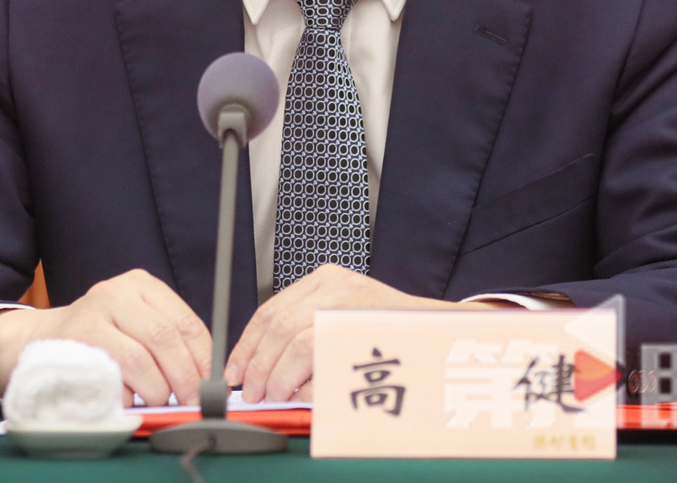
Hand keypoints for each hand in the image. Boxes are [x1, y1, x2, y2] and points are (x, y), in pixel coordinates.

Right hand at [0, 268, 210, 406]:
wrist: (41, 339)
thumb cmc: (100, 336)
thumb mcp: (135, 323)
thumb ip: (167, 341)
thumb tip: (207, 376)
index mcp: (142, 285)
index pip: (185, 321)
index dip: (203, 357)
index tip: (211, 384)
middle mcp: (118, 291)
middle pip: (165, 338)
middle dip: (184, 377)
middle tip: (191, 402)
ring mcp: (94, 313)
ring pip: (139, 359)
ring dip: (156, 390)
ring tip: (158, 402)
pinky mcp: (76, 340)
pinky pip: (111, 374)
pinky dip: (126, 395)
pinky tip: (129, 400)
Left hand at [224, 264, 500, 402]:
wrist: (440, 333)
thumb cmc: (388, 334)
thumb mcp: (342, 319)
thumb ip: (306, 334)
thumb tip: (262, 370)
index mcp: (325, 280)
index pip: (270, 310)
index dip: (248, 344)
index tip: (236, 370)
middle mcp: (336, 285)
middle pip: (278, 326)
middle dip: (259, 365)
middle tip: (254, 392)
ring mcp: (351, 303)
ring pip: (296, 343)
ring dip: (279, 377)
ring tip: (276, 396)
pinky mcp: (365, 325)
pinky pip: (323, 357)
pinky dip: (307, 381)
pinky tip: (304, 392)